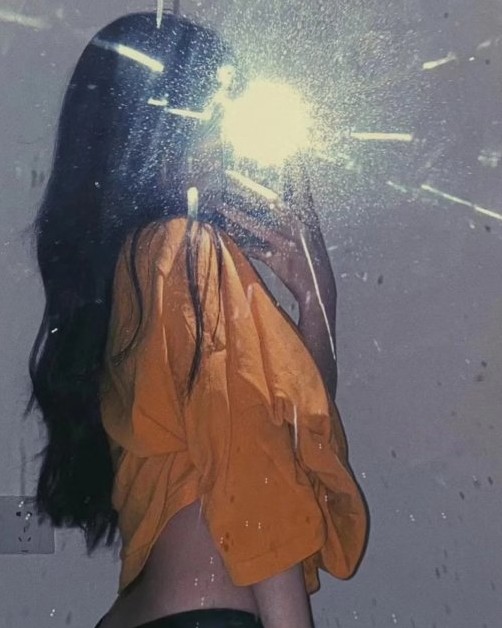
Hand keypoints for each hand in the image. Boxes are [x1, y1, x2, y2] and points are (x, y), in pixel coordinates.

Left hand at [216, 166, 329, 302]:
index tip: (285, 151)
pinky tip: (224, 236)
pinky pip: (254, 250)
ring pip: (260, 226)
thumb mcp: (307, 233)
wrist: (321, 290)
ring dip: (237, 214)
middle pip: (271, 202)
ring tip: (218, 203)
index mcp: (308, 216)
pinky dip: (239, 243)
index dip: (293, 169)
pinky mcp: (280, 262)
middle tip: (227, 174)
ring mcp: (290, 245)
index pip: (300, 186)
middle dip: (247, 188)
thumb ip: (294, 213)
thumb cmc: (311, 260)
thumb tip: (275, 197)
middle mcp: (300, 227)